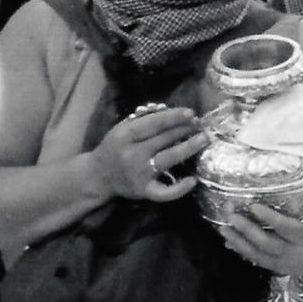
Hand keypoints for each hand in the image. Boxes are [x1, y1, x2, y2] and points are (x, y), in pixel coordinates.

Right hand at [89, 106, 208, 201]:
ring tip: (204, 139)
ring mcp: (138, 174)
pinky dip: (178, 189)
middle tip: (200, 124)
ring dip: (188, 148)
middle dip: (184, 129)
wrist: (98, 176)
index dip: (174, 117)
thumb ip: (144, 118)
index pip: (153, 124)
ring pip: (167, 159)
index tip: (191, 113)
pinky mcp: (144, 191)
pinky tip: (192, 180)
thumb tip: (169, 109)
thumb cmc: (116, 147)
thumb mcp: (122, 128)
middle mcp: (131, 154)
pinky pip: (163, 192)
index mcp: (125, 136)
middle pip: (163, 139)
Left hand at [218, 188, 302, 276]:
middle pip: (266, 243)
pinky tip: (228, 240)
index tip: (254, 206)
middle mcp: (293, 253)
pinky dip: (240, 250)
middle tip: (230, 214)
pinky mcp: (276, 267)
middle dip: (246, 229)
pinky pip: (255, 259)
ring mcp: (283, 262)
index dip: (270, 218)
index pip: (287, 229)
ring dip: (238, 241)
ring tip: (223, 227)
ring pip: (256, 253)